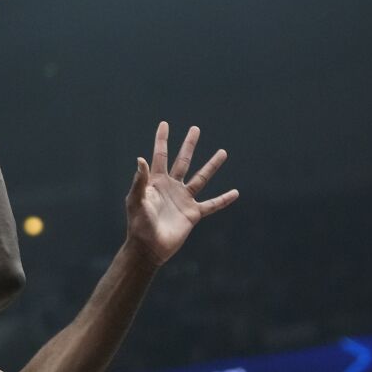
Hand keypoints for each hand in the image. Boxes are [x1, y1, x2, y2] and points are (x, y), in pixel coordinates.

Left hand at [125, 122, 239, 266]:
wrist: (148, 247)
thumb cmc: (138, 224)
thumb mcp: (136, 201)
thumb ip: (139, 181)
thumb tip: (141, 159)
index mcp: (156, 181)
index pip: (160, 156)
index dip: (162, 140)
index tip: (165, 124)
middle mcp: (172, 187)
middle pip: (183, 160)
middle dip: (189, 145)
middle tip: (195, 129)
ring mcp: (184, 199)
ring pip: (201, 178)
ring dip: (212, 165)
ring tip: (223, 152)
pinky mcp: (193, 214)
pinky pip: (212, 205)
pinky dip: (224, 199)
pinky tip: (235, 193)